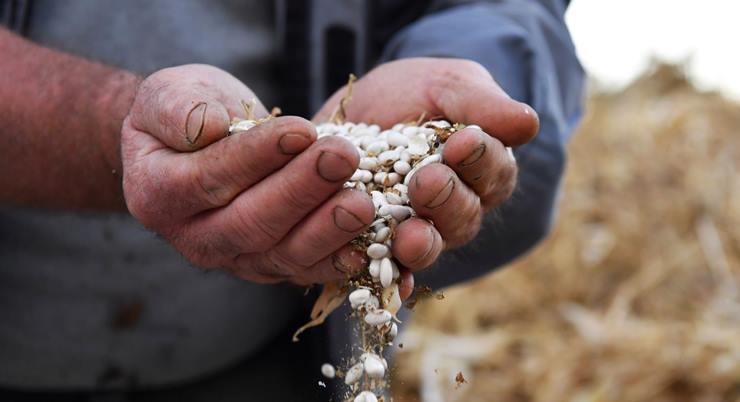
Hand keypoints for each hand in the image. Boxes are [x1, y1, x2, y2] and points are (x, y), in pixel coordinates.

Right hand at [121, 64, 374, 285]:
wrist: (200, 146)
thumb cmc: (186, 114)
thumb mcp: (168, 95)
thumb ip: (178, 108)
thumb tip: (209, 127)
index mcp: (158, 195)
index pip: (209, 179)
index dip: (256, 156)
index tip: (301, 130)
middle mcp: (195, 238)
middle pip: (252, 222)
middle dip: (302, 189)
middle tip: (343, 157)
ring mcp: (237, 259)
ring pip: (284, 253)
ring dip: (328, 229)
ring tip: (363, 201)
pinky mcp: (273, 266)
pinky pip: (307, 268)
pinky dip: (339, 260)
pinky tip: (370, 243)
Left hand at [315, 58, 539, 271]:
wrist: (357, 108)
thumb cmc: (413, 92)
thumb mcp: (447, 85)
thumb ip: (481, 103)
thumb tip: (528, 123)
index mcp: (482, 169)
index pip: (492, 172)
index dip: (480, 159)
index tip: (464, 140)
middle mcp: (455, 208)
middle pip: (463, 217)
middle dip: (447, 199)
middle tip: (428, 180)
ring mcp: (417, 230)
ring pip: (429, 246)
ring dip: (422, 244)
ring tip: (409, 235)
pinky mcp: (377, 244)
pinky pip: (387, 270)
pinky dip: (391, 280)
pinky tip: (390, 288)